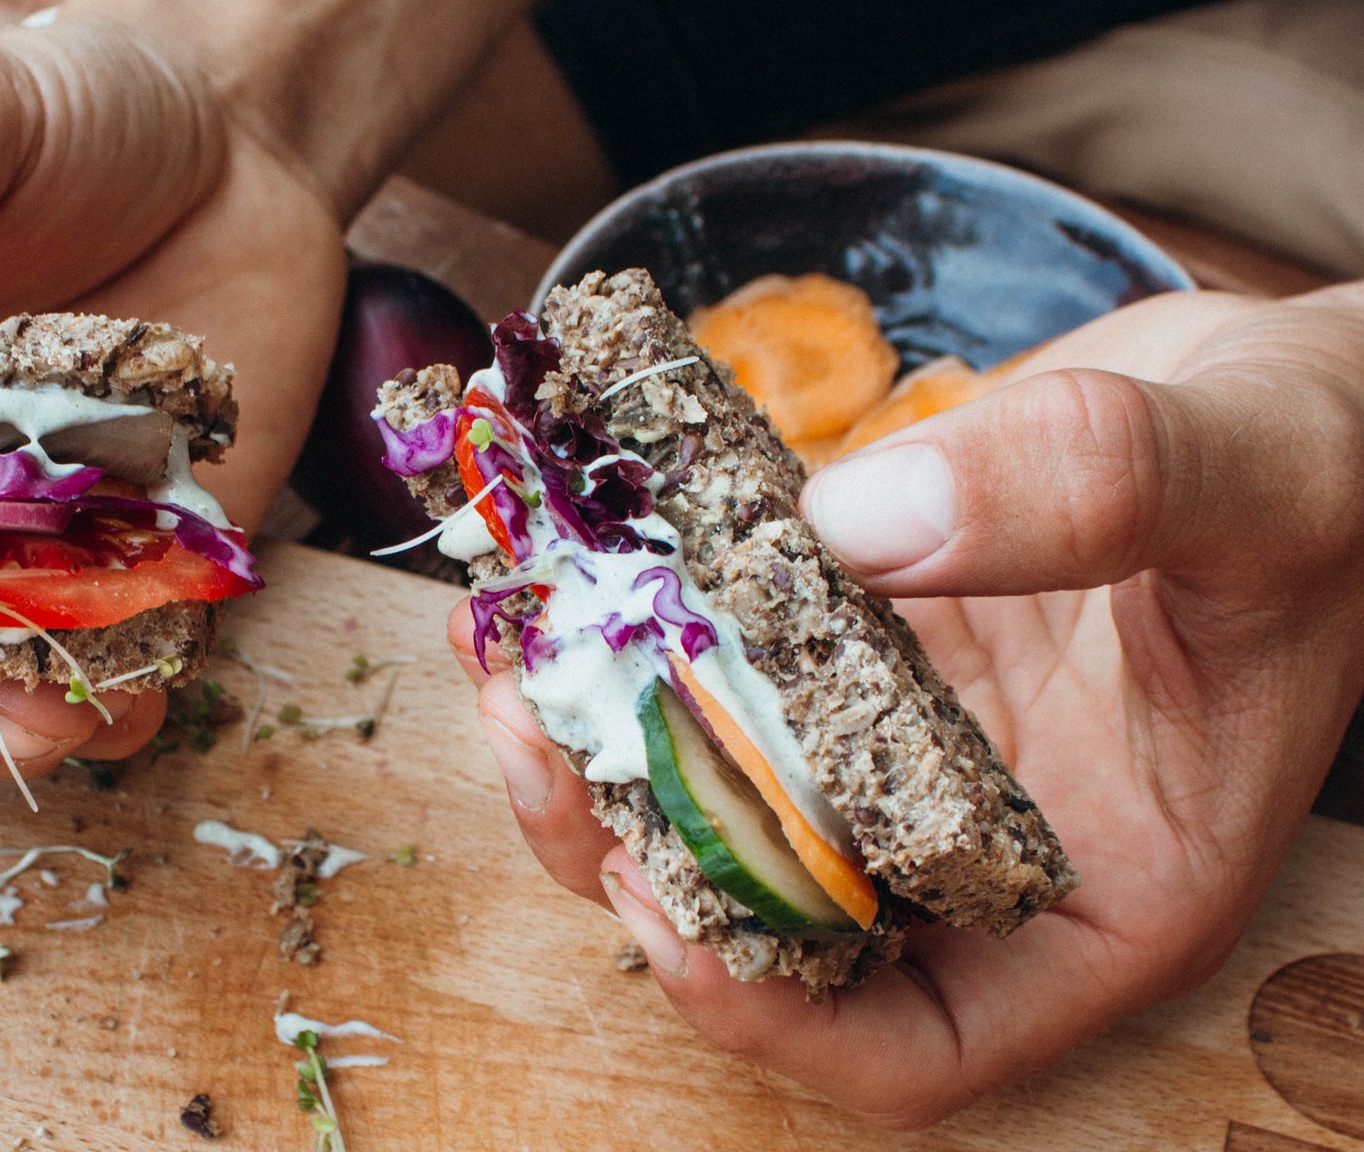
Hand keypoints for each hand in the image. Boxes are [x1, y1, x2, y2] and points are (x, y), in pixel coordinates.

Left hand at [456, 282, 1363, 1125]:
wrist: (1285, 391)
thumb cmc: (1324, 471)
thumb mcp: (1258, 482)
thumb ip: (1091, 494)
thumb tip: (859, 527)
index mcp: (1094, 892)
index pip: (917, 1041)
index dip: (771, 1015)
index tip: (666, 908)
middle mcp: (969, 840)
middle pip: (765, 918)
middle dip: (626, 845)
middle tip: (536, 725)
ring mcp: (896, 744)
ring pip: (709, 795)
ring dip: (593, 738)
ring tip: (512, 640)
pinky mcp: (844, 646)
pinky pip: (713, 670)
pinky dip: (629, 632)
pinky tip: (563, 555)